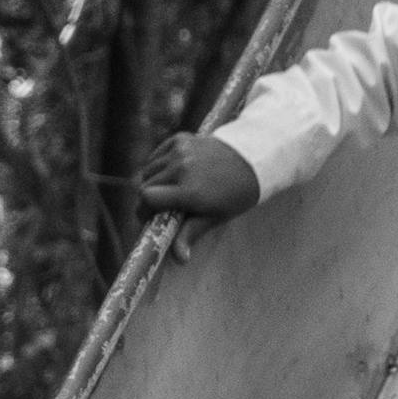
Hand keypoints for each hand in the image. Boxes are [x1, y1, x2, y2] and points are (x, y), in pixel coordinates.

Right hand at [138, 132, 259, 261]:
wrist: (253, 160)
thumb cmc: (235, 194)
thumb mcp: (215, 217)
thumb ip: (190, 234)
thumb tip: (179, 259)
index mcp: (189, 191)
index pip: (147, 198)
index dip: (144, 210)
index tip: (150, 218)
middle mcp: (181, 168)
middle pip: (144, 185)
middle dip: (149, 199)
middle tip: (162, 207)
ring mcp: (180, 151)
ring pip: (149, 170)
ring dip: (153, 181)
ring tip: (170, 190)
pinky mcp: (180, 139)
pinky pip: (157, 155)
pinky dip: (159, 165)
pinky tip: (173, 173)